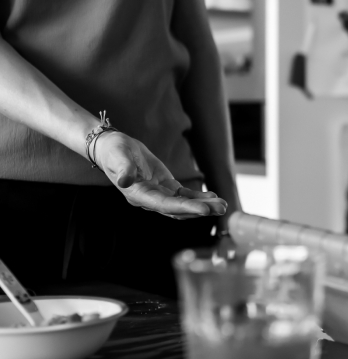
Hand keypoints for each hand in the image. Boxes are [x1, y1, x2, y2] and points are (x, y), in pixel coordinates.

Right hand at [95, 131, 227, 218]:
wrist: (112, 147)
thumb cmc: (113, 150)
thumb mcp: (117, 155)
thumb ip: (123, 169)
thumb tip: (124, 181)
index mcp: (138, 194)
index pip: (164, 205)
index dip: (185, 208)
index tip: (204, 211)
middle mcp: (150, 199)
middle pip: (178, 209)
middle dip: (200, 210)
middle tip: (221, 209)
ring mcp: (159, 194)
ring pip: (184, 205)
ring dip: (203, 206)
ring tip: (223, 205)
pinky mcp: (166, 187)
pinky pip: (184, 195)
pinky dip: (198, 197)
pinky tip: (213, 197)